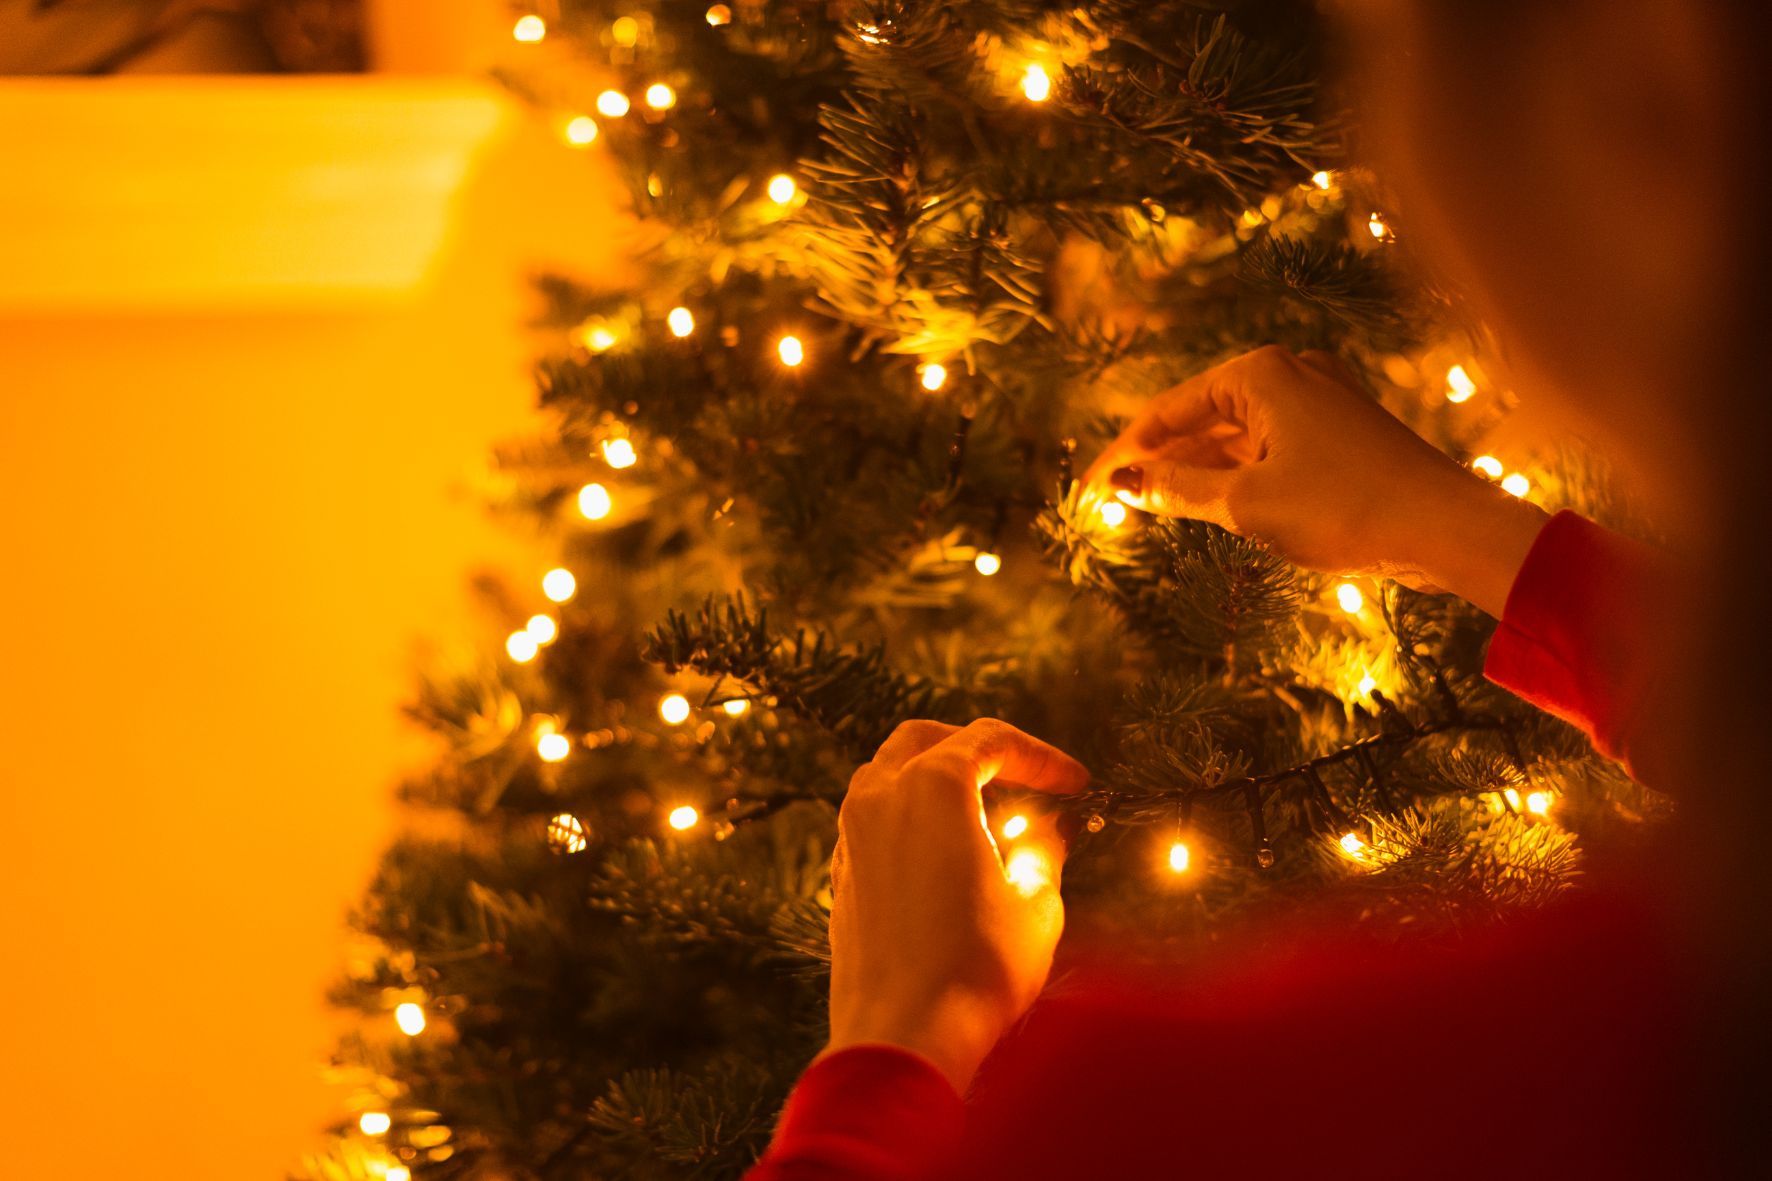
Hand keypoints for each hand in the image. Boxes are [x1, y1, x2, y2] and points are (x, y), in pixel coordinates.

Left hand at [824, 719, 1089, 1093]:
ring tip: (988, 818)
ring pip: (891, 775)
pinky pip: (875, 820)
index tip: (1075, 783)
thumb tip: (1051, 830)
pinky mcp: (841, 875)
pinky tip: (949, 855)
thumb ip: (1045, 850)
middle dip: (979, 750)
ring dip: (940, 781)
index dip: (1042, 757)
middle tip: (1023, 779)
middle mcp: (880, 796)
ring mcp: (851, 835)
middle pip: (927, 739)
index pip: (991, 740)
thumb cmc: (976, 968)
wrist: (902, 1037)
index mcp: (932, 785)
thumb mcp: (1036, 903)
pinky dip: (913, 818)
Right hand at [1082, 346, 1547, 617]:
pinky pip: (1265, 449)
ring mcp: (1317, 401)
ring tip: (1145, 509)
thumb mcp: (1244, 503)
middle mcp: (1288, 373)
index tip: (1087, 494)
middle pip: (1198, 420)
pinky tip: (1205, 504)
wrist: (1446, 527)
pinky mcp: (1338, 434)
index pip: (1166, 412)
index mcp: (1259, 372)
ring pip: (1232, 437)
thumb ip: (1176, 488)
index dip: (1122, 456)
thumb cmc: (1344, 506)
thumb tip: (1121, 483)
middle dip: (1153, 462)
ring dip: (1190, 472)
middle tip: (1107, 505)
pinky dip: (1231, 476)